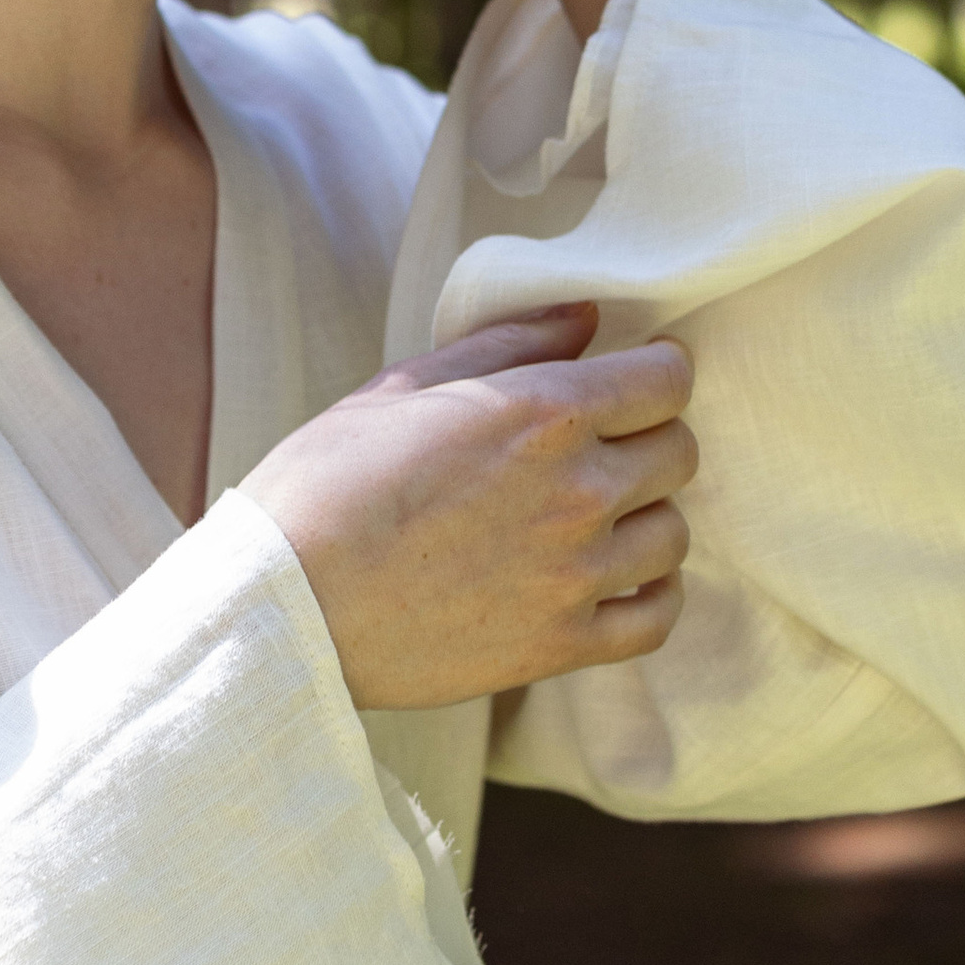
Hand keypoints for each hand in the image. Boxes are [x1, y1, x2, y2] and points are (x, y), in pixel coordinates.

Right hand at [243, 304, 694, 710]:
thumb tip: (587, 319)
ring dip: (645, 515)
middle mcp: (577, 490)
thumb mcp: (404, 385)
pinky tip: (617, 578)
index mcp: (542, 412)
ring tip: (599, 514)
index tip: (640, 376)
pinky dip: (650, 593)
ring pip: (673, 533)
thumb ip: (508, 344)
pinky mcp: (561, 645)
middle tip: (607, 443)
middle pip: (679, 452)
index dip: (659, 370)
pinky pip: (655, 618)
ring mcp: (576, 574)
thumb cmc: (325, 483)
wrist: (285, 604)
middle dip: (650, 436)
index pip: (665, 380)